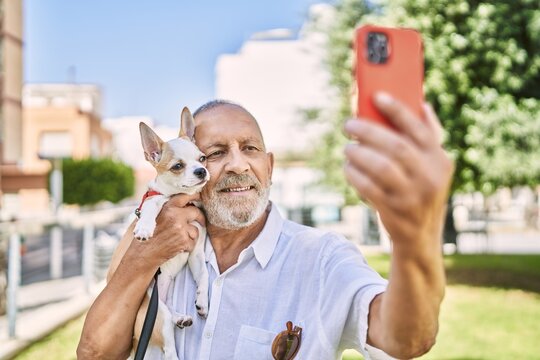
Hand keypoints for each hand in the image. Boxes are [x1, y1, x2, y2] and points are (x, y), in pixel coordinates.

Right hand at [137, 193, 205, 266]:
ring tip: (179, 238)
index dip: (194, 196)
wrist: (143, 253)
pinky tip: (178, 246)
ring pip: (195, 230)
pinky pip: (193, 242)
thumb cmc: (145, 235)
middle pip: (196, 212)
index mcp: (168, 208)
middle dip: (200, 217)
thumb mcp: (152, 216)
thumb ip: (165, 208)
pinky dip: (187, 246)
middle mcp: (176, 216)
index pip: (185, 196)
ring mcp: (181, 229)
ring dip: (190, 235)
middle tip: (201, 221)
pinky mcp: (184, 241)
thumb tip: (178, 203)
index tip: (198, 197)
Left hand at [344, 92, 453, 249]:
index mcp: (440, 160)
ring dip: (358, 154)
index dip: (397, 110)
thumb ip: (429, 137)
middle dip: (368, 132)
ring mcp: (412, 196)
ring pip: (380, 167)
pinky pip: (368, 188)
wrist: (421, 237)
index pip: (419, 129)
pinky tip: (348, 168)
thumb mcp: (433, 167)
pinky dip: (354, 175)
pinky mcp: (394, 211)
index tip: (376, 96)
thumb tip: (422, 105)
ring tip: (347, 148)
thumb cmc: (421, 191)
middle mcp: (430, 177)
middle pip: (396, 146)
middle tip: (349, 125)